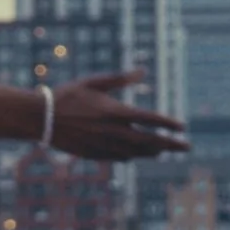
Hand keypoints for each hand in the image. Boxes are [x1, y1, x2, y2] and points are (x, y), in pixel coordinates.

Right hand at [46, 69, 188, 160]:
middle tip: (188, 147)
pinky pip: (119, 158)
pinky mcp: (94, 155)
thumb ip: (120, 79)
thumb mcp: (94, 82)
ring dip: (153, 152)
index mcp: (115, 112)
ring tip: (165, 151)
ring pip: (136, 153)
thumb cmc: (67, 95)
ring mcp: (104, 146)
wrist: (41, 119)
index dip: (168, 124)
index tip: (183, 127)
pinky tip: (137, 154)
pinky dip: (132, 156)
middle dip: (171, 144)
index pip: (150, 120)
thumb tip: (143, 71)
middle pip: (149, 141)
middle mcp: (113, 132)